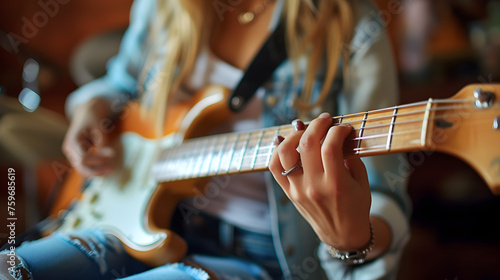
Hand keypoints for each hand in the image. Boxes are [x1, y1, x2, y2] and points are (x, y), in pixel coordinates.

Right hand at [62, 98, 121, 176]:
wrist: (86, 113)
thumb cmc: (92, 118)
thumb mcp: (99, 127)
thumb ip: (101, 141)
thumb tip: (107, 155)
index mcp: (72, 141)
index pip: (83, 157)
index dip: (98, 157)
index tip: (113, 153)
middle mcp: (69, 149)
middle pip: (80, 166)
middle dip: (95, 169)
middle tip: (111, 169)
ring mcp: (71, 153)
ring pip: (81, 168)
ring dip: (95, 171)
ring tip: (110, 169)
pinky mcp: (77, 155)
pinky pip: (84, 166)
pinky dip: (93, 169)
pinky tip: (104, 170)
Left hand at [269, 112, 371, 250]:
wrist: (342, 234)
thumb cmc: (356, 206)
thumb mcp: (362, 181)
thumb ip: (351, 157)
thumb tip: (338, 133)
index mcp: (336, 185)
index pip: (330, 147)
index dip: (337, 130)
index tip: (344, 127)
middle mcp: (314, 187)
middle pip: (308, 144)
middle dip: (317, 124)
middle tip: (325, 119)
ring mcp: (298, 190)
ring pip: (285, 152)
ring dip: (295, 134)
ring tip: (306, 130)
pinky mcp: (289, 193)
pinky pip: (275, 166)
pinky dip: (277, 150)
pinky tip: (287, 141)